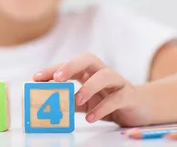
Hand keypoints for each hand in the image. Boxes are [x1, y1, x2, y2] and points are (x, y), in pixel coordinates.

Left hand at [33, 52, 151, 126]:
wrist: (140, 108)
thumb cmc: (109, 101)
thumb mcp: (86, 102)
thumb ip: (70, 102)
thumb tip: (49, 105)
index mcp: (90, 72)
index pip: (69, 64)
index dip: (52, 69)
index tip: (36, 77)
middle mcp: (103, 72)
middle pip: (88, 59)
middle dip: (71, 66)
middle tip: (57, 78)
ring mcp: (118, 82)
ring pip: (105, 75)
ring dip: (89, 87)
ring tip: (77, 100)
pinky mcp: (129, 96)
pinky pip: (117, 98)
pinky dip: (103, 107)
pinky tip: (91, 117)